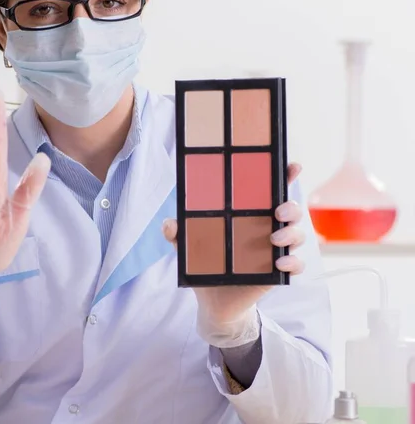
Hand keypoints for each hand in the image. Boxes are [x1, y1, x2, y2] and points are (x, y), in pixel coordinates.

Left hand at [162, 163, 304, 345]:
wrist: (213, 300)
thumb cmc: (204, 263)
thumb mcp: (187, 246)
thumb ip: (177, 233)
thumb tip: (169, 224)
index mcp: (249, 214)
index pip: (271, 190)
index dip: (285, 175)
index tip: (292, 166)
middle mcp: (267, 227)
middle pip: (291, 209)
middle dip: (291, 206)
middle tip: (278, 211)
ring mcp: (276, 249)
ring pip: (297, 234)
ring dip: (291, 233)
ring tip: (273, 239)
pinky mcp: (278, 272)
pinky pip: (297, 264)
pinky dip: (293, 262)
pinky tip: (280, 264)